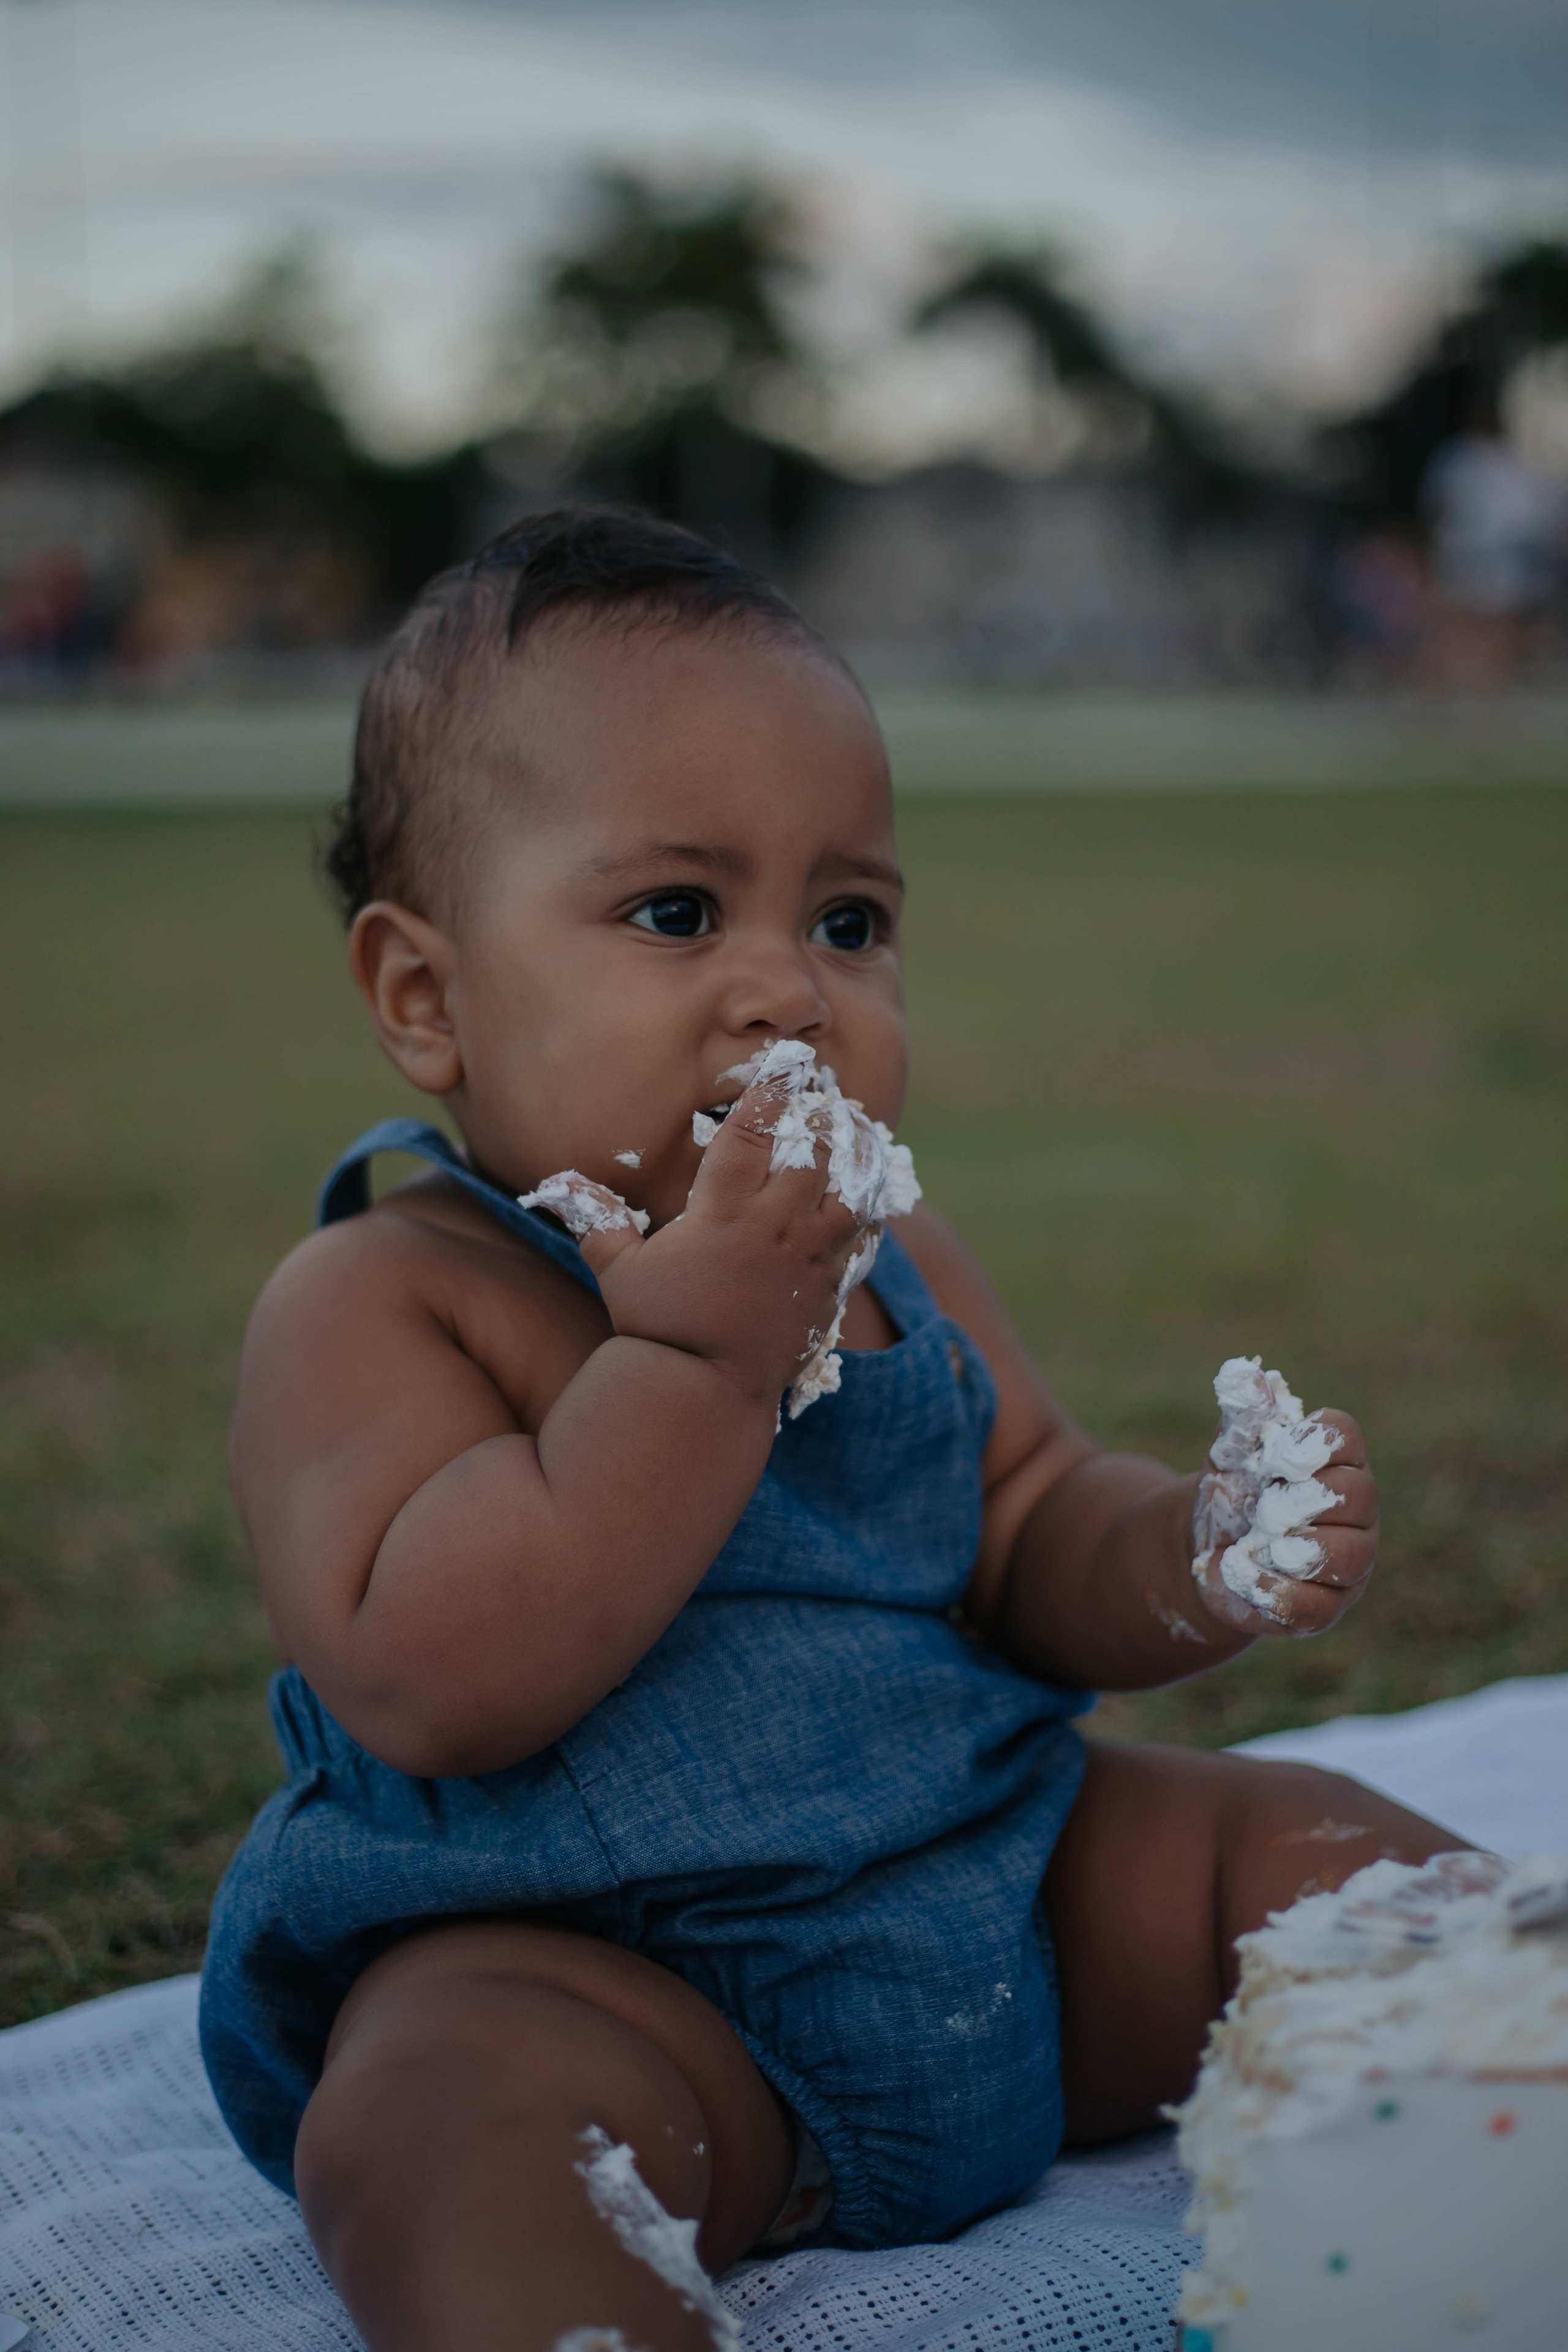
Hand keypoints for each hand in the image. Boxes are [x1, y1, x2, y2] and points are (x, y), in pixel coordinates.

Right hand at [572, 1068, 871, 1409]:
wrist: (706, 1392)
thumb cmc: (658, 1327)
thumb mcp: (619, 1273)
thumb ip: (598, 1221)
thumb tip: (558, 1181)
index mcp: (722, 1211)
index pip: (754, 1130)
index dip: (773, 1089)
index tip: (785, 1063)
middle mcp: (773, 1225)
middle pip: (815, 1146)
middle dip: (820, 1114)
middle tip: (820, 1094)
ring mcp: (809, 1254)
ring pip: (853, 1184)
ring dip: (856, 1150)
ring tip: (854, 1125)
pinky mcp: (831, 1283)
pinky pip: (865, 1231)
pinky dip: (870, 1202)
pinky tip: (867, 1184)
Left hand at [1190, 1409, 1379, 1638]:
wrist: (1205, 1553)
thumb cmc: (1232, 1492)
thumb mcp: (1230, 1452)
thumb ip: (1243, 1414)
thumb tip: (1246, 1372)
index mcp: (1337, 1461)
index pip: (1346, 1437)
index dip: (1312, 1442)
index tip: (1275, 1456)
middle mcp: (1357, 1511)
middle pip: (1358, 1494)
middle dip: (1303, 1499)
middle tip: (1264, 1507)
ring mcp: (1350, 1562)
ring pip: (1350, 1555)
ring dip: (1295, 1548)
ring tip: (1259, 1543)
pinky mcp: (1328, 1608)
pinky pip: (1316, 1604)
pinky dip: (1274, 1590)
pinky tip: (1243, 1573)